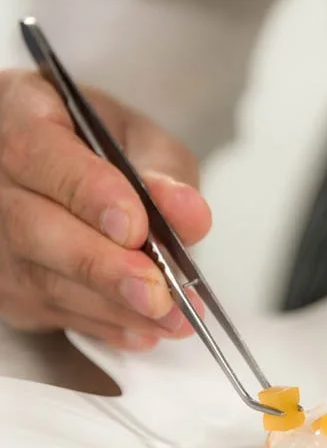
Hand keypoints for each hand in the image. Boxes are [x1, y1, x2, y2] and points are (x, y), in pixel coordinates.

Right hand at [0, 69, 210, 348]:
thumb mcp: (140, 138)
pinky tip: (145, 330)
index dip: (88, 194)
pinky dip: (107, 325)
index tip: (135, 226)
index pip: (39, 155)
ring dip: (115, 307)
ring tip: (173, 318)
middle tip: (157, 290)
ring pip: (43, 281)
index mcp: (20, 116)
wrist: (63, 171)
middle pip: (33, 229)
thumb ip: (164, 171)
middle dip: (103, 266)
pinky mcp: (9, 289)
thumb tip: (188, 214)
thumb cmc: (97, 145)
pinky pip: (55, 314)